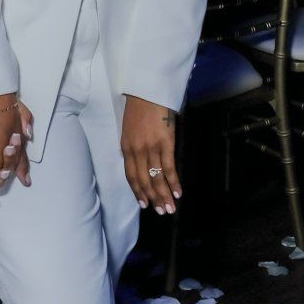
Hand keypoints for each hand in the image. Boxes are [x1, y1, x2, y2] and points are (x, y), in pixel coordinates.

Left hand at [122, 95, 180, 213]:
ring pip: (156, 178)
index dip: (138, 192)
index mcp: (126, 148)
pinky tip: (178, 192)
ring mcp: (151, 148)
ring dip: (164, 195)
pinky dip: (173, 182)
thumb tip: (141, 163)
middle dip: (152, 199)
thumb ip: (133, 147)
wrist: (147, 91)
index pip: (131, 176)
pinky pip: (169, 167)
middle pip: (144, 181)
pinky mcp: (165, 143)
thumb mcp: (129, 130)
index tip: (144, 205)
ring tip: (170, 208)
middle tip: (161, 212)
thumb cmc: (139, 108)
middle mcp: (136, 151)